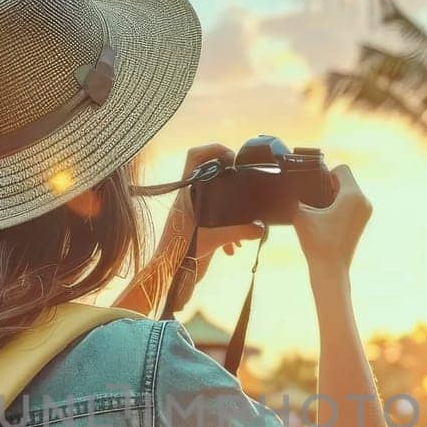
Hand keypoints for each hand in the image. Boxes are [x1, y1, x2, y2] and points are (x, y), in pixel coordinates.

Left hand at [153, 144, 263, 307]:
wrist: (166, 276)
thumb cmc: (178, 255)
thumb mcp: (212, 240)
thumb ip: (238, 232)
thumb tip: (260, 228)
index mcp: (187, 193)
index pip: (194, 157)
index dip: (212, 149)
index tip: (231, 156)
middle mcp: (189, 198)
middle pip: (209, 173)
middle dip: (229, 178)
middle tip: (244, 183)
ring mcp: (193, 212)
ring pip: (214, 196)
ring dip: (230, 206)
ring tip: (244, 222)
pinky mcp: (197, 228)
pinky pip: (216, 218)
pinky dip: (228, 228)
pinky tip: (233, 248)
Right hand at [292, 165, 369, 279]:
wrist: (330, 270)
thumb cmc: (316, 243)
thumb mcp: (299, 214)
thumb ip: (294, 196)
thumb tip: (282, 186)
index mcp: (354, 195)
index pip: (342, 169)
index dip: (325, 174)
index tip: (313, 186)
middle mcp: (364, 201)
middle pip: (345, 180)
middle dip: (328, 185)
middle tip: (314, 199)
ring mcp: (365, 212)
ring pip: (348, 191)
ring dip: (332, 195)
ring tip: (318, 209)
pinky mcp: (362, 222)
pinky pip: (351, 203)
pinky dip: (338, 205)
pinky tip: (325, 217)